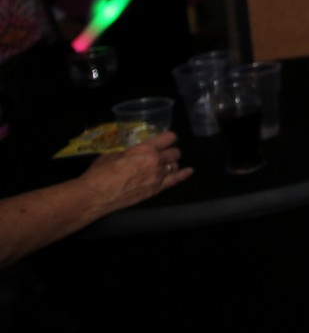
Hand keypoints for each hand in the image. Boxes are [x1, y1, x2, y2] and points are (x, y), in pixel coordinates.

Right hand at [77, 130, 191, 215]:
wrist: (95, 195)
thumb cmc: (100, 172)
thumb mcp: (113, 154)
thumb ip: (129, 152)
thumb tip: (133, 152)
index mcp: (145, 149)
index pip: (168, 138)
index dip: (169, 137)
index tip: (167, 139)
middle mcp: (156, 161)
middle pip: (174, 152)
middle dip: (171, 151)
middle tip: (165, 152)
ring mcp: (158, 176)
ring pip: (175, 165)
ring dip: (172, 163)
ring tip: (168, 163)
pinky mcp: (156, 190)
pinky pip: (175, 180)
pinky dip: (183, 174)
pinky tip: (188, 171)